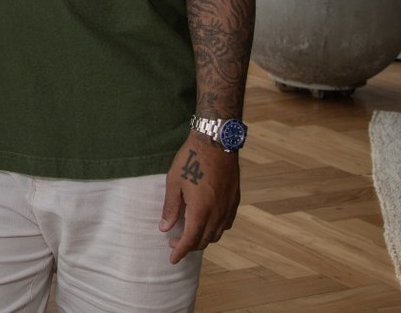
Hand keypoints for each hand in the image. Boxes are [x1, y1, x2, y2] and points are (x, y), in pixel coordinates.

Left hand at [160, 132, 240, 263]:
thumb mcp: (173, 182)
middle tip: (174, 243)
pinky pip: (226, 223)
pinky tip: (207, 223)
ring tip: (189, 235)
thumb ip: (170, 207)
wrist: (216, 141)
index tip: (172, 259)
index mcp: (201, 210)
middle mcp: (218, 213)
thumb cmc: (191, 159)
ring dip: (203, 239)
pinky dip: (215, 229)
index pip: (190, 240)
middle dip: (189, 246)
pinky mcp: (235, 200)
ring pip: (217, 234)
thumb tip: (165, 228)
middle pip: (204, 240)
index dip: (180, 251)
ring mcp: (228, 207)